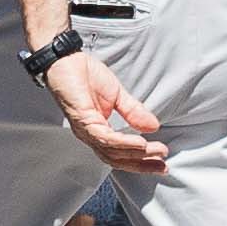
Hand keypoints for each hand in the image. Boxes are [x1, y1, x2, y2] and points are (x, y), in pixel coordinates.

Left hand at [42, 47, 167, 176]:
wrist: (65, 59)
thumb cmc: (84, 75)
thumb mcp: (116, 95)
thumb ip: (133, 112)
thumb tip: (153, 127)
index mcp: (98, 130)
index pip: (120, 154)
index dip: (141, 161)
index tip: (161, 163)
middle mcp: (90, 134)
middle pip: (116, 159)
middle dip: (141, 164)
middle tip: (162, 166)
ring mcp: (85, 129)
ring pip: (111, 151)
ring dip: (136, 154)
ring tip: (154, 152)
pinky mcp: (82, 119)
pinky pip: (104, 137)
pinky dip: (123, 143)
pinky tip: (139, 143)